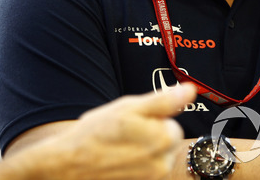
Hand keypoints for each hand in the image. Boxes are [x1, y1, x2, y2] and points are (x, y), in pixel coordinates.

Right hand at [32, 85, 196, 179]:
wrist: (69, 164)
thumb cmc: (96, 133)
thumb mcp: (128, 107)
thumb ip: (163, 100)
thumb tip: (190, 90)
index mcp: (164, 139)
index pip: (171, 123)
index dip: (152, 119)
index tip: (132, 121)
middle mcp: (162, 164)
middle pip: (166, 142)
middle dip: (149, 136)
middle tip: (124, 133)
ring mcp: (152, 178)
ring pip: (156, 157)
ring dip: (142, 151)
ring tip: (118, 147)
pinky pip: (146, 171)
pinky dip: (135, 165)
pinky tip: (118, 160)